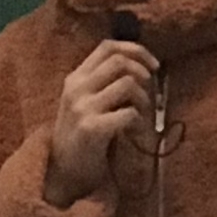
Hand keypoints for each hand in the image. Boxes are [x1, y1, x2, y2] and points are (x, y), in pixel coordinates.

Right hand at [44, 37, 157, 207]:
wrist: (63, 170)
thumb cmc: (82, 135)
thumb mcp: (86, 101)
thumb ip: (104, 82)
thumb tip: (142, 66)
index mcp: (75, 77)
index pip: (108, 46)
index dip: (135, 50)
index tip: (153, 66)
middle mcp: (76, 88)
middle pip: (120, 61)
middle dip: (144, 74)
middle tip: (149, 95)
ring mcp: (82, 108)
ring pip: (128, 84)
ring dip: (143, 100)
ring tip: (140, 117)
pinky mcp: (92, 128)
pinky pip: (129, 113)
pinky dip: (140, 123)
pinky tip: (134, 133)